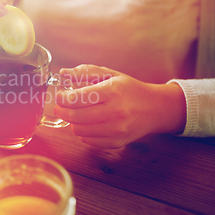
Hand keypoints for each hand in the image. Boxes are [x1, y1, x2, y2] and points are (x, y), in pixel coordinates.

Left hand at [54, 65, 186, 148]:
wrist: (155, 108)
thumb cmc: (129, 89)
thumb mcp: (110, 74)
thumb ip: (85, 72)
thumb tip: (63, 72)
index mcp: (112, 91)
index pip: (78, 98)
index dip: (62, 98)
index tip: (60, 96)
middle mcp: (115, 112)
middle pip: (75, 117)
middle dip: (62, 111)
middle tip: (60, 107)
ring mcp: (117, 130)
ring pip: (79, 131)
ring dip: (73, 122)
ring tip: (76, 114)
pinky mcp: (116, 142)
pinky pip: (88, 141)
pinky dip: (83, 133)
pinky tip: (88, 124)